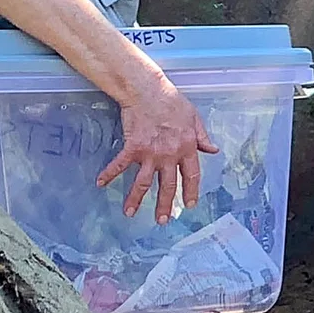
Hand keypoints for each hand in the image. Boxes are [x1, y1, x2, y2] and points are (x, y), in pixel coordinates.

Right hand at [97, 75, 219, 224]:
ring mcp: (150, 153)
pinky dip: (109, 174)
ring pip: (143, 182)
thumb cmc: (172, 102)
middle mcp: (170, 155)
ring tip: (130, 214)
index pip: (192, 176)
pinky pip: (120, 164)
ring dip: (136, 199)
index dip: (190, 191)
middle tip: (162, 221)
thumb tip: (213, 151)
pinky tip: (100, 183)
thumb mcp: (195, 118)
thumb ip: (202, 137)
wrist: (148, 91)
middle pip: (168, 186)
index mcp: (188, 148)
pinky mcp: (132, 147)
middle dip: (165, 205)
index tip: (188, 205)